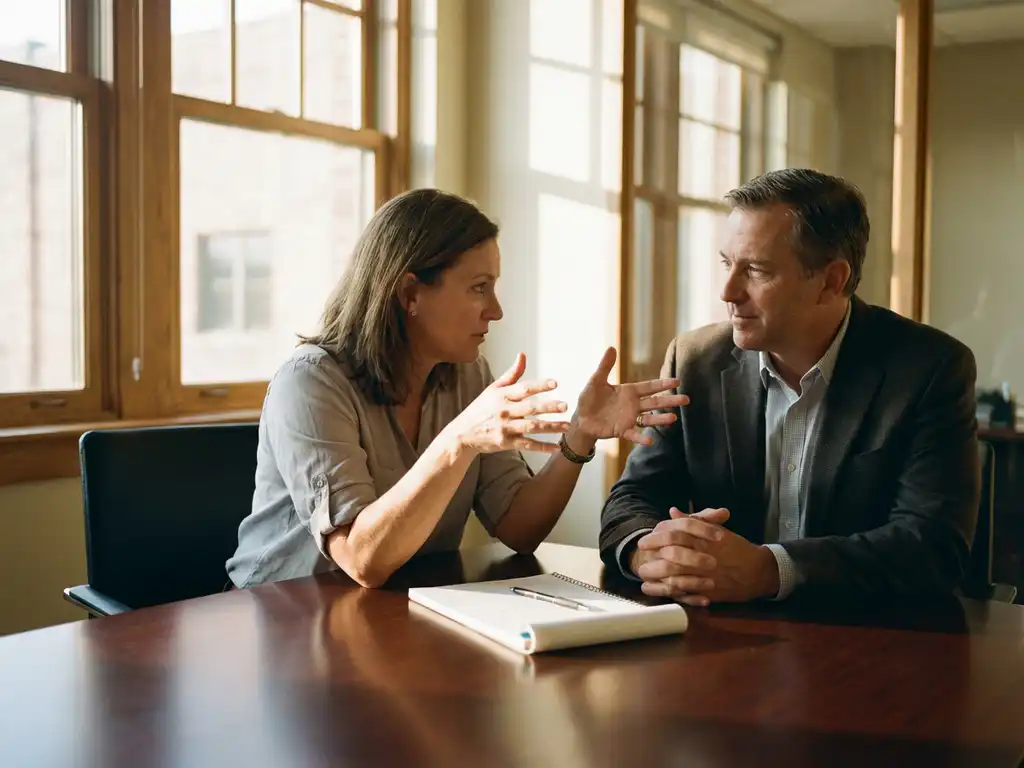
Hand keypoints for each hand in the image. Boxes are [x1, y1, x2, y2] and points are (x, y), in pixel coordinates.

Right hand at [449, 353, 569, 454]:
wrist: (462, 434)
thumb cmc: (480, 409)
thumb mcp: (493, 389)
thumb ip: (511, 374)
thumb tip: (522, 355)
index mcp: (501, 396)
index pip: (524, 389)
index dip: (540, 386)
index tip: (555, 384)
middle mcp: (503, 411)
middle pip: (530, 408)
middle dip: (549, 407)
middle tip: (565, 406)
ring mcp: (505, 428)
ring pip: (531, 427)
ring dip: (550, 427)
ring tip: (566, 425)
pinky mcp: (506, 443)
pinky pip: (527, 445)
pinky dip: (542, 447)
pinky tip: (556, 447)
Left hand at [574, 347, 689, 445]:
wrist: (582, 419)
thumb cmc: (589, 399)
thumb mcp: (596, 381)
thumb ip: (605, 366)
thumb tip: (612, 347)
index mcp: (629, 391)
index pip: (649, 387)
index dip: (663, 383)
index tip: (677, 381)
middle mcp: (633, 405)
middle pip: (655, 402)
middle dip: (670, 400)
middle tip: (686, 400)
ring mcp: (629, 418)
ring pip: (649, 418)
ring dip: (661, 418)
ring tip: (673, 418)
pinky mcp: (622, 430)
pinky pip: (633, 434)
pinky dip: (641, 438)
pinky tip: (650, 440)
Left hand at [635, 507, 779, 605]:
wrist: (759, 571)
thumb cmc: (737, 549)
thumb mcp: (717, 530)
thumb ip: (693, 521)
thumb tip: (672, 511)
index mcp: (706, 538)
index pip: (677, 534)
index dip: (657, 537)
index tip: (644, 541)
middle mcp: (705, 556)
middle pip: (673, 556)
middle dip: (654, 559)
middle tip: (640, 561)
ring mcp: (707, 575)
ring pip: (677, 576)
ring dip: (657, 578)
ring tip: (643, 579)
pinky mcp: (709, 592)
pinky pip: (686, 593)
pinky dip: (669, 592)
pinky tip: (656, 591)